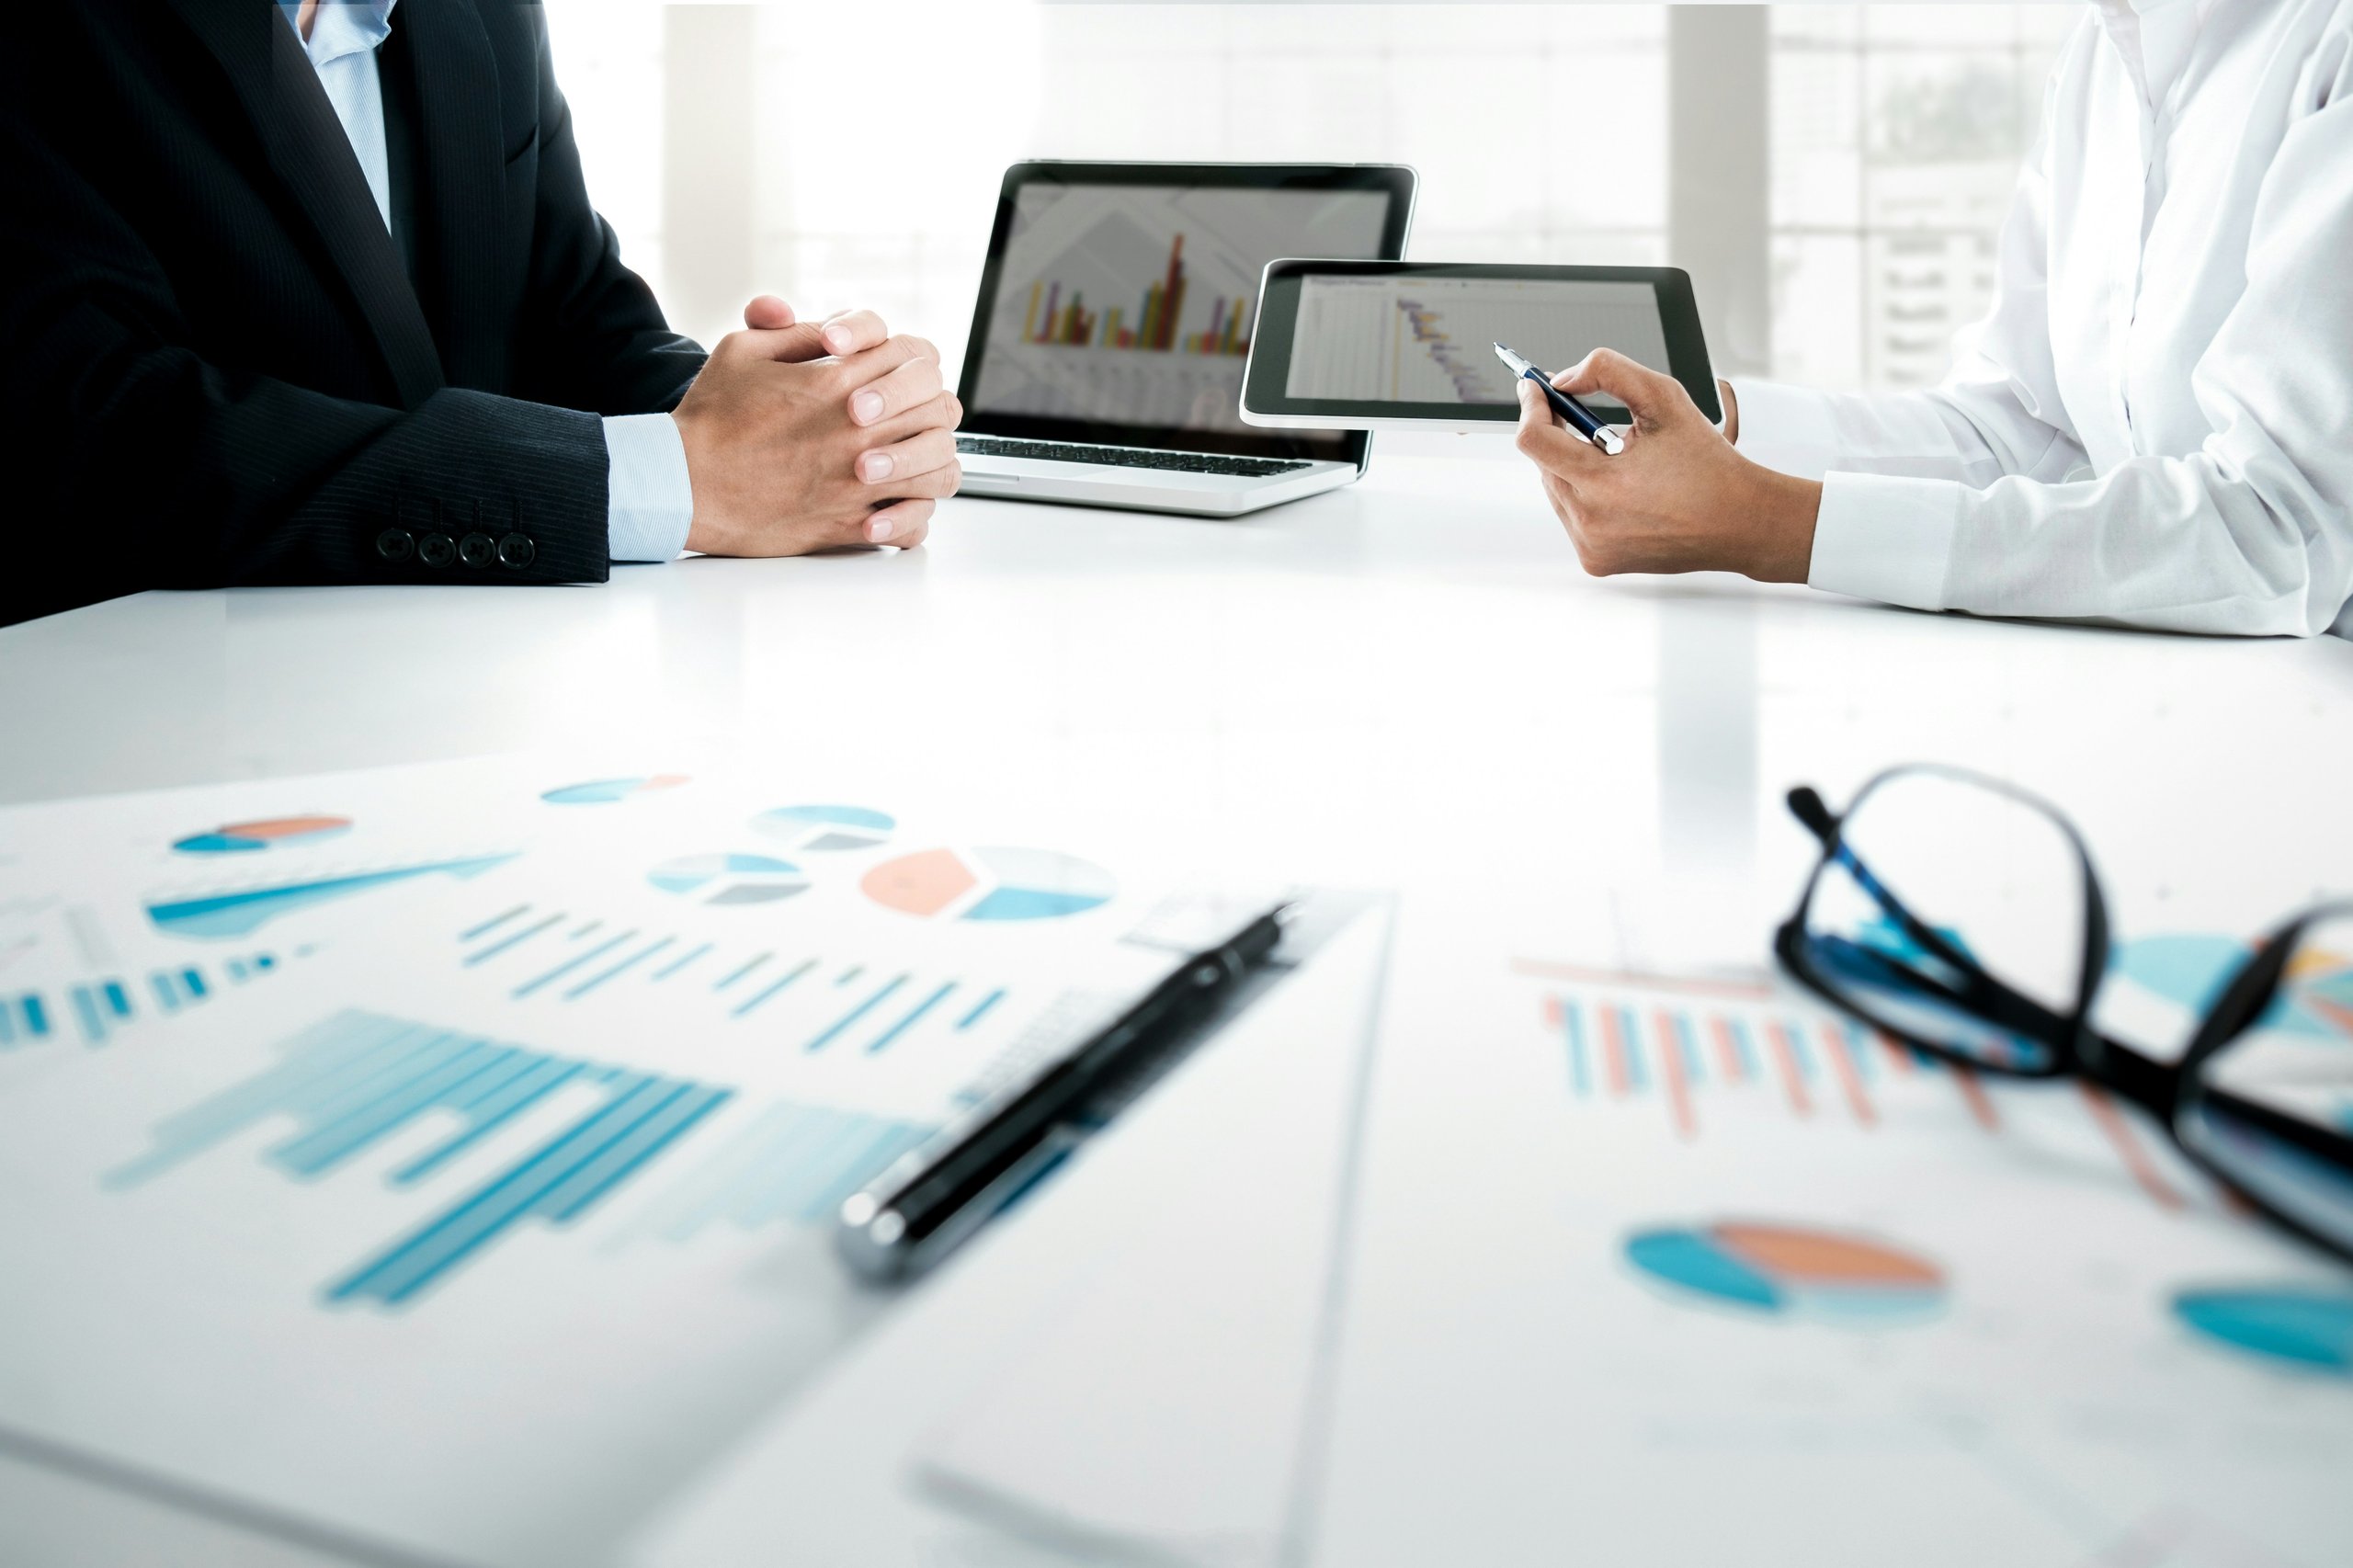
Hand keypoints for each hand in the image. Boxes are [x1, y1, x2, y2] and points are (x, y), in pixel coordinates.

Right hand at [671, 298, 962, 554]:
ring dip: (932, 461)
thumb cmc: (710, 418)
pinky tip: (895, 507)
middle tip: (913, 415)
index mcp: (839, 380)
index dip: (915, 362)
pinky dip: (913, 518)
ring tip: (913, 461)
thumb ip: (798, 331)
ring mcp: (859, 482)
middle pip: (940, 410)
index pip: (918, 357)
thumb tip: (836, 329)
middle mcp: (859, 431)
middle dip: (931, 407)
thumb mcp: (745, 350)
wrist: (683, 483)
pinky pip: (913, 527)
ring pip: (940, 470)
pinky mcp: (848, 525)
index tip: (900, 373)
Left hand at [1513, 349, 1815, 582]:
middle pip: (1543, 463)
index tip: (1534, 387)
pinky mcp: (1597, 562)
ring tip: (1617, 457)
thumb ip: (1608, 373)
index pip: (1534, 440)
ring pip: (1555, 490)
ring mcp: (1591, 547)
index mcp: (1602, 485)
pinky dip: (1585, 494)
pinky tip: (1622, 487)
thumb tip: (1563, 380)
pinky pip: (1572, 516)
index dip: (1532, 406)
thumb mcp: (1664, 397)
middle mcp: (1589, 523)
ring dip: (1572, 464)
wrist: (1741, 521)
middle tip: (1576, 412)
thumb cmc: (1709, 463)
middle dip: (1556, 433)